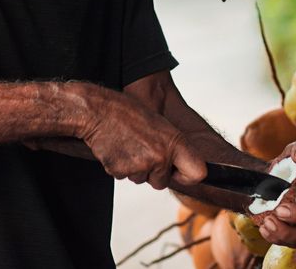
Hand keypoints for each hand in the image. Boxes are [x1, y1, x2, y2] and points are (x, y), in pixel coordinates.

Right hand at [79, 87, 205, 190]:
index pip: (197, 172)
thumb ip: (171, 145)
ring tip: (128, 145)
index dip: (187, 176)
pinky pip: (124, 176)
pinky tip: (118, 148)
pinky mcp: (122, 171)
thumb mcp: (159, 124)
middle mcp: (160, 156)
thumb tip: (178, 162)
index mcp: (174, 142)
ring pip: (142, 180)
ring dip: (135, 168)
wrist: (98, 112)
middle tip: (142, 151)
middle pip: (162, 182)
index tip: (179, 173)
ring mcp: (141, 166)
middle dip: (153, 173)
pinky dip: (120, 166)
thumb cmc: (126, 112)